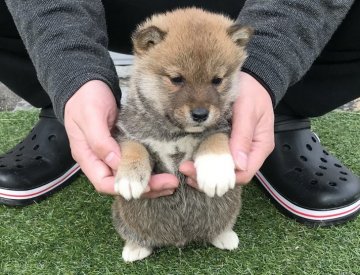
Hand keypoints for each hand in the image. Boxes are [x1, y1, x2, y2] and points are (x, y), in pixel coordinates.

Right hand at [64, 80, 177, 196]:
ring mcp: (110, 153)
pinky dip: (148, 168)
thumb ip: (100, 140)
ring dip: (150, 181)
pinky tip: (163, 169)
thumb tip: (115, 162)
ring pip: (129, 175)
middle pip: (120, 183)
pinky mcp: (120, 145)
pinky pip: (134, 162)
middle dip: (145, 188)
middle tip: (170, 184)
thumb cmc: (86, 97)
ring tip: (171, 182)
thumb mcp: (91, 116)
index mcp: (87, 156)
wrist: (88, 81)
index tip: (150, 186)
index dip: (126, 188)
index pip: (104, 183)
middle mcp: (99, 159)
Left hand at [180, 71, 274, 185]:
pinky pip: (219, 157)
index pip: (244, 173)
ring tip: (186, 167)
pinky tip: (192, 159)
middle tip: (186, 171)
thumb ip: (243, 135)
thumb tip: (238, 164)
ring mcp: (240, 149)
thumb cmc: (252, 92)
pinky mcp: (230, 143)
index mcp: (260, 146)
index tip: (199, 173)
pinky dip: (206, 161)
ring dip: (205, 171)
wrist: (252, 80)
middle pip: (232, 175)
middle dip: (209, 177)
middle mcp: (251, 152)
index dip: (222, 178)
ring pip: (224, 169)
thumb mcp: (247, 110)